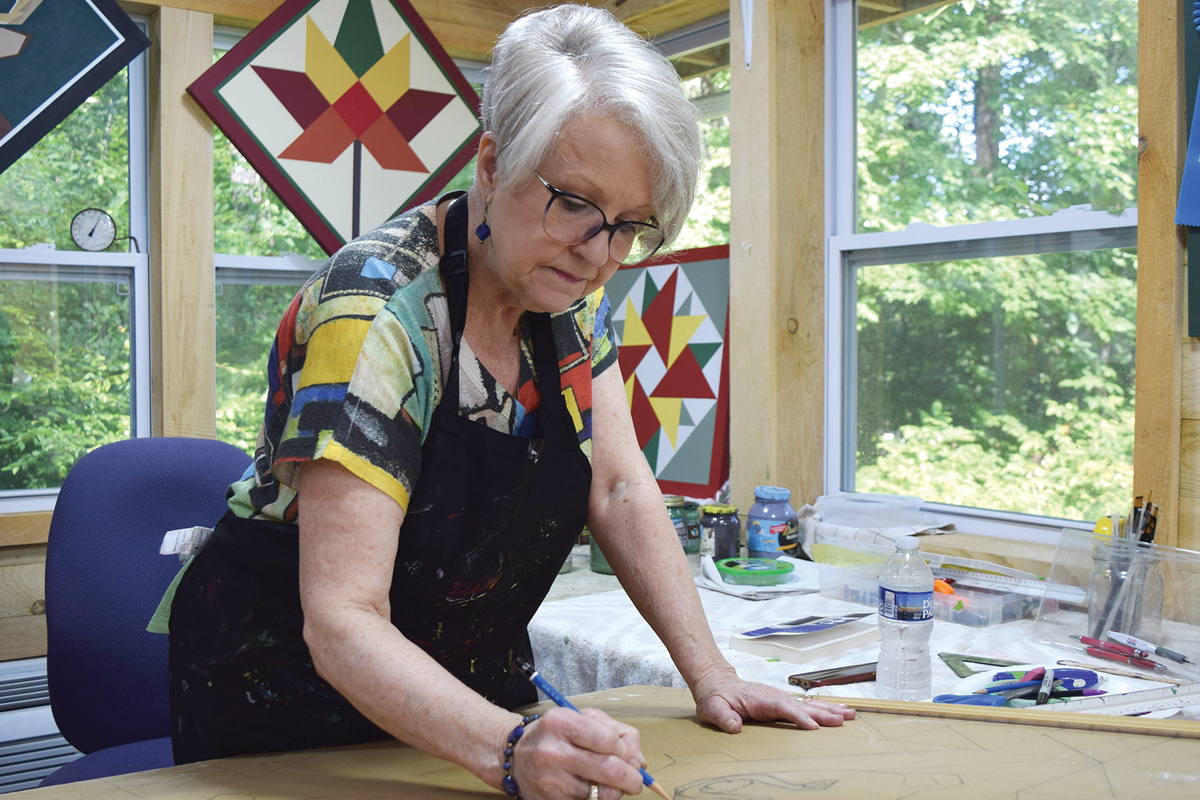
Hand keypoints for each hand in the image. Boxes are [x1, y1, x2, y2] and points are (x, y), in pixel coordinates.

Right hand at [510, 707, 647, 799]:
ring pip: (602, 794)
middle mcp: (553, 753)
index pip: (608, 740)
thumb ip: (615, 732)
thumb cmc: (555, 735)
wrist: (515, 757)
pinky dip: (599, 799)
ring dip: (617, 791)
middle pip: (609, 770)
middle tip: (636, 779)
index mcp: (561, 724)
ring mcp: (551, 781)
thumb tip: (639, 760)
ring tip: (612, 783)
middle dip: (632, 778)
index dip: (625, 750)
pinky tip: (593, 790)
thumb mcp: (581, 719)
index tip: (627, 753)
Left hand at [691, 667, 855, 732]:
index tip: (813, 727)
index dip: (798, 717)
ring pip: (809, 705)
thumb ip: (723, 717)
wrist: (717, 683)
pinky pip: (806, 707)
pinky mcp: (782, 704)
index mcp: (760, 699)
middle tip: (844, 720)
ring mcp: (780, 699)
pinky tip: (838, 713)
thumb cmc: (715, 697)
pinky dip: (823, 710)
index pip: (782, 708)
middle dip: (823, 713)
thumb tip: (734, 725)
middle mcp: (774, 697)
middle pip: (802, 705)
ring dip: (829, 710)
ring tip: (850, 715)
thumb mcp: (712, 708)